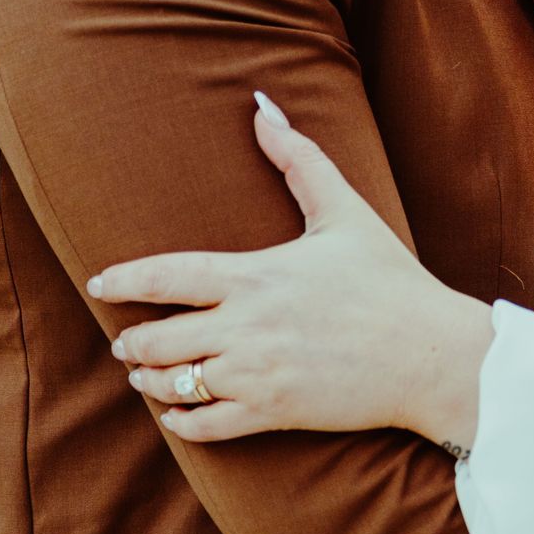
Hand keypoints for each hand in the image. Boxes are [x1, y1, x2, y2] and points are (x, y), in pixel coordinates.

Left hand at [87, 99, 493, 447]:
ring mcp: (258, 374)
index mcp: (254, 275)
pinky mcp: (275, 412)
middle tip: (123, 342)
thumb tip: (263, 106)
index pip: (164, 276)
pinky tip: (179, 414)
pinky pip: (207, 427)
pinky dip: (182, 423)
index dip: (122, 281)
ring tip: (144, 377)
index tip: (100, 283)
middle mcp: (247, 326)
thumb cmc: (390, 280)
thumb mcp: (345, 212)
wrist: (433, 355)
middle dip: (130, 342)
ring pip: (175, 384)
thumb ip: (299, 159)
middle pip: (157, 339)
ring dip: (149, 382)